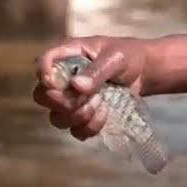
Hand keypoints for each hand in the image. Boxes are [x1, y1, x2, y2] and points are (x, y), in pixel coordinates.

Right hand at [32, 36, 147, 140]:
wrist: (145, 72)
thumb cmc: (128, 56)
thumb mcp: (115, 58)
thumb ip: (96, 71)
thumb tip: (76, 86)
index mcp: (67, 56)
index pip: (42, 62)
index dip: (42, 74)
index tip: (52, 83)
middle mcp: (63, 79)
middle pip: (42, 96)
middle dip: (62, 103)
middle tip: (86, 98)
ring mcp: (70, 100)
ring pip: (56, 118)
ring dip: (78, 116)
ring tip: (100, 104)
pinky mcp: (81, 116)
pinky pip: (74, 130)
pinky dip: (89, 127)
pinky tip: (105, 115)